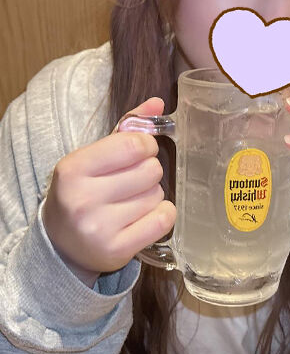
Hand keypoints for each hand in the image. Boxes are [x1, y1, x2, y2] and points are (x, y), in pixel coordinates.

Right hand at [42, 98, 175, 286]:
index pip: (134, 144)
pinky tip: (144, 217)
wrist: (62, 244)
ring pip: (157, 195)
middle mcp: (82, 198)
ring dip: (152, 195)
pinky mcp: (117, 250)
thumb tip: (158, 103)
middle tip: (132, 181)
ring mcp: (99, 228)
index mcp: (73, 168)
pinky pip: (164, 220)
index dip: (145, 146)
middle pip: (151, 170)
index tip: (139, 153)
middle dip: (149, 172)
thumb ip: (126, 128)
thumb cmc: (83, 191)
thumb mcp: (94, 156)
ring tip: (131, 202)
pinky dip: (162, 215)